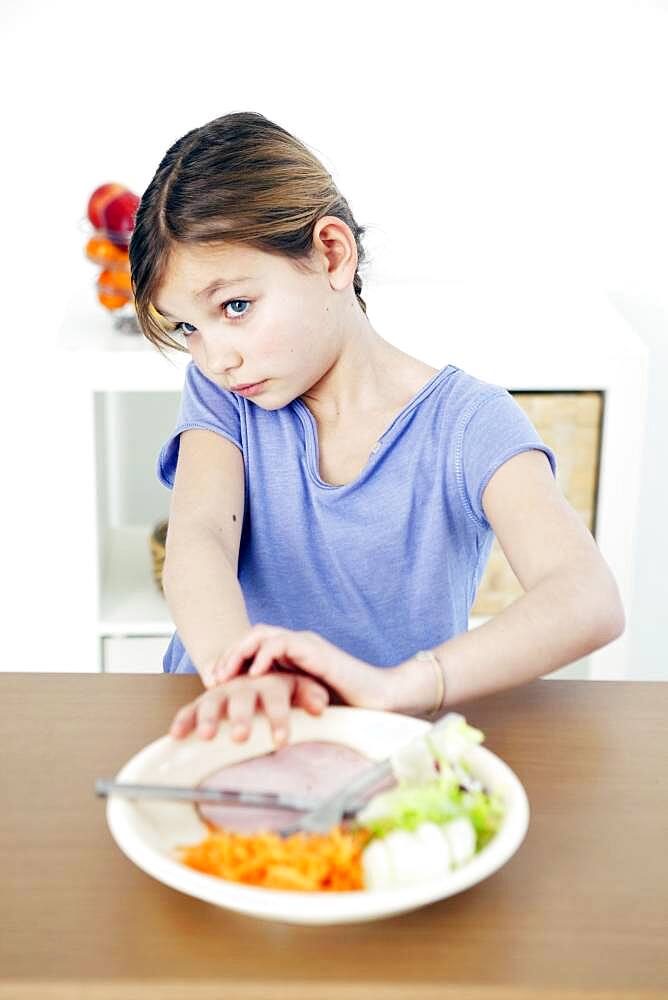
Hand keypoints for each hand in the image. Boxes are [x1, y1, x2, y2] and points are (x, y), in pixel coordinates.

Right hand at [168, 671, 329, 746]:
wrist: (252, 668)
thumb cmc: (279, 686)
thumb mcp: (298, 687)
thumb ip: (310, 694)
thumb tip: (321, 705)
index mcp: (270, 682)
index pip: (276, 697)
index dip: (278, 718)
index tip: (281, 740)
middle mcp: (244, 685)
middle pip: (242, 697)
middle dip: (241, 716)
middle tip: (241, 736)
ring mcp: (222, 692)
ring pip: (212, 701)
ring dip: (209, 717)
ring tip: (206, 736)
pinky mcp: (204, 700)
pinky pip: (190, 708)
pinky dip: (183, 720)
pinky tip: (177, 735)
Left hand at [210, 624, 389, 710]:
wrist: (379, 699)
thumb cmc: (345, 705)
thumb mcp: (302, 702)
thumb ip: (281, 701)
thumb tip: (252, 718)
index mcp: (293, 655)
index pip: (254, 647)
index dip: (232, 660)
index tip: (215, 683)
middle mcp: (297, 644)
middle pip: (253, 636)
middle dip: (230, 654)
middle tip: (214, 678)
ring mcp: (306, 644)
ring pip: (263, 634)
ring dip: (240, 652)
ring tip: (227, 675)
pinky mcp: (315, 650)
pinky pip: (282, 643)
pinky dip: (264, 655)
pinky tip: (254, 674)